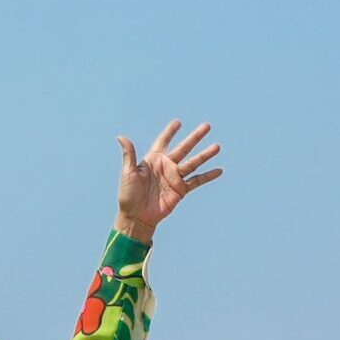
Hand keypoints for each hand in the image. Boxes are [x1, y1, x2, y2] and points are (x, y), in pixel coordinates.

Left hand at [114, 121, 223, 242]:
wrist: (136, 217)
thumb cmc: (128, 195)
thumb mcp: (128, 173)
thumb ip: (129, 154)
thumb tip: (120, 137)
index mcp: (153, 160)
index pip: (163, 141)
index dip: (170, 132)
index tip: (178, 123)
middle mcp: (166, 166)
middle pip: (184, 148)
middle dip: (195, 137)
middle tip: (207, 126)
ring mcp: (175, 178)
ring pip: (193, 163)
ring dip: (205, 155)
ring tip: (217, 146)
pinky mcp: (181, 190)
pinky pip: (197, 181)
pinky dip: (208, 176)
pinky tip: (219, 170)